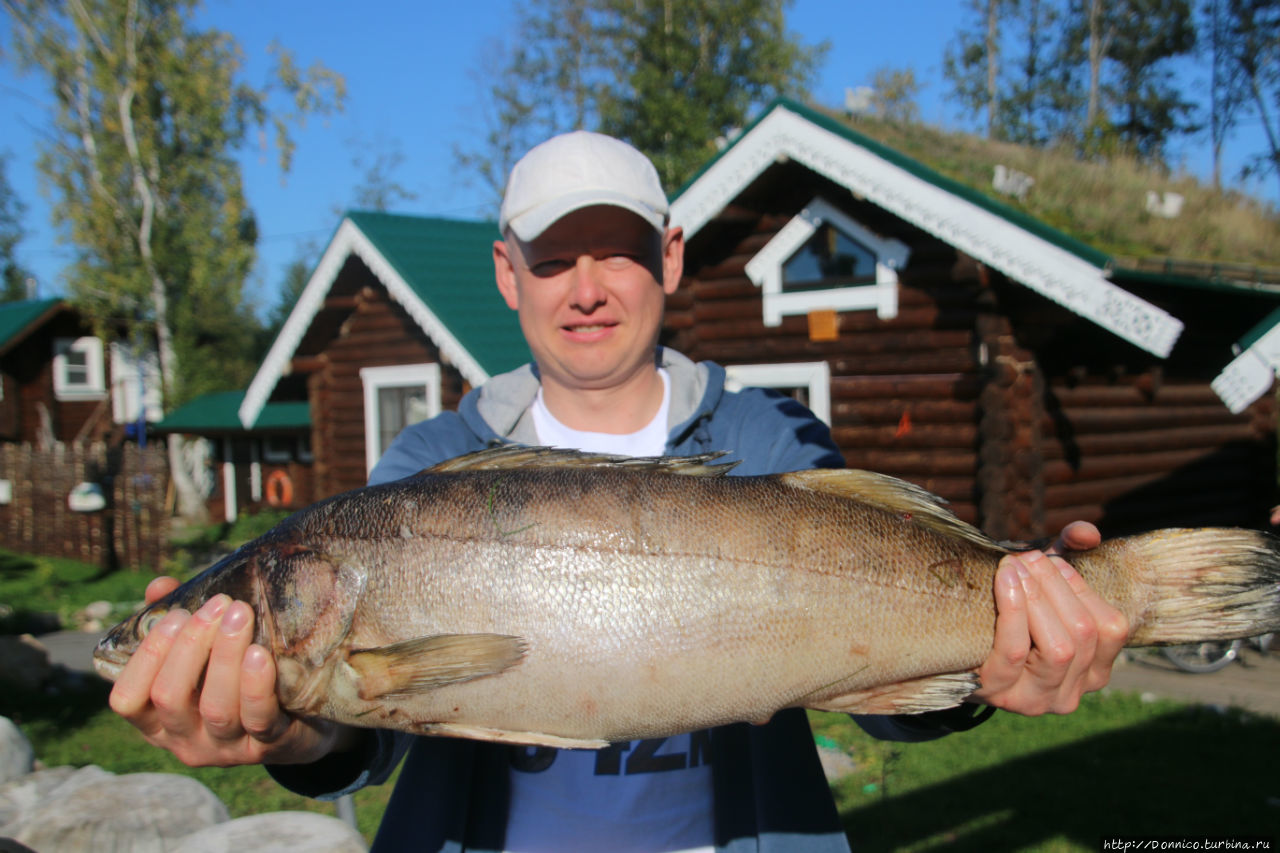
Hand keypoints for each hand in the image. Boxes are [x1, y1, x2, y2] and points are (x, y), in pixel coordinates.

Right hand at [107, 577, 355, 766]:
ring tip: (240, 614)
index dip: (147, 655)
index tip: (175, 614)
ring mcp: (227, 748)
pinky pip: (258, 717)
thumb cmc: (238, 680)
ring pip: (216, 707)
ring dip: (225, 655)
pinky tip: (259, 654)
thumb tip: (159, 586)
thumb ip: (177, 625)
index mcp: (157, 721)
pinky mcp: (269, 746)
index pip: (128, 699)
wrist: (303, 722)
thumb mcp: (203, 656)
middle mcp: (186, 741)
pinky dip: (255, 685)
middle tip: (218, 604)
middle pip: (170, 697)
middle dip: (190, 645)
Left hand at [972, 521, 1128, 714]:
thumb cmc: (1008, 614)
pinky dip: (1013, 609)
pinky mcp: (1001, 694)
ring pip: (1059, 648)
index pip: (1111, 628)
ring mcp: (1038, 700)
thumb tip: (1087, 532)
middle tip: (1027, 558)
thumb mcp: (1042, 585)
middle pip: (1083, 633)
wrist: (952, 648)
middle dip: (1055, 586)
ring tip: (1013, 566)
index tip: (1053, 559)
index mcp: (1094, 671)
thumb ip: (1068, 552)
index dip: (1083, 588)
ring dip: (1036, 596)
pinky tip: (1003, 579)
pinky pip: (1015, 651)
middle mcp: (1072, 693)